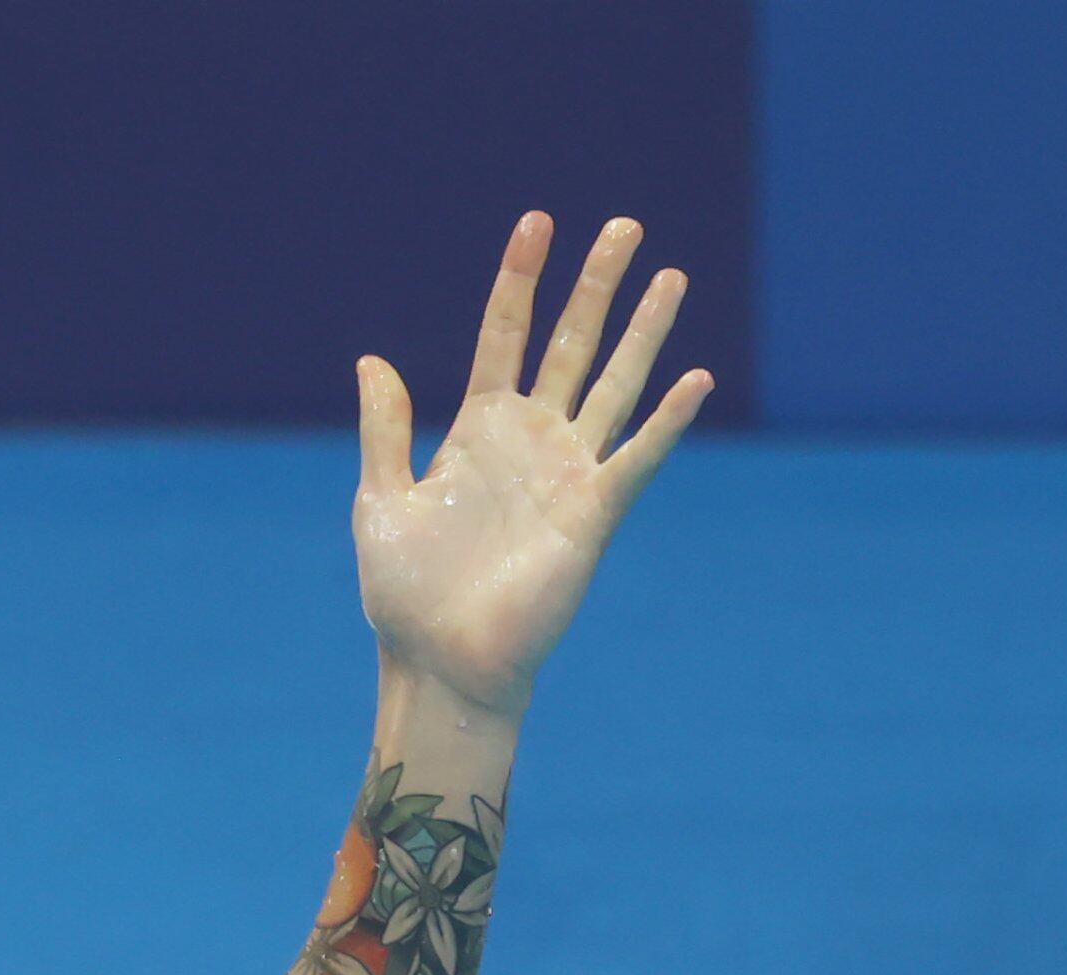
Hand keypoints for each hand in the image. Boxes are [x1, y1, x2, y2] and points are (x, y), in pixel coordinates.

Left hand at [354, 212, 710, 722]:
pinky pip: (636, 457)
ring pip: (614, 384)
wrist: (438, 661)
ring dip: (643, 332)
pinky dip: (667, 421)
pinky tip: (695, 380)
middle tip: (625, 226)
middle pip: (571, 343)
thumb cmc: (405, 593)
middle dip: (597, 286)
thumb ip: (386, 430)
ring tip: (671, 275)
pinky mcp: (593, 513)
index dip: (520, 279)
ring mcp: (567, 472)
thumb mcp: (380, 500)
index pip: (504, 335)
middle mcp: (530, 440)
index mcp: (477, 429)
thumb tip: (371, 361)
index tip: (538, 222)